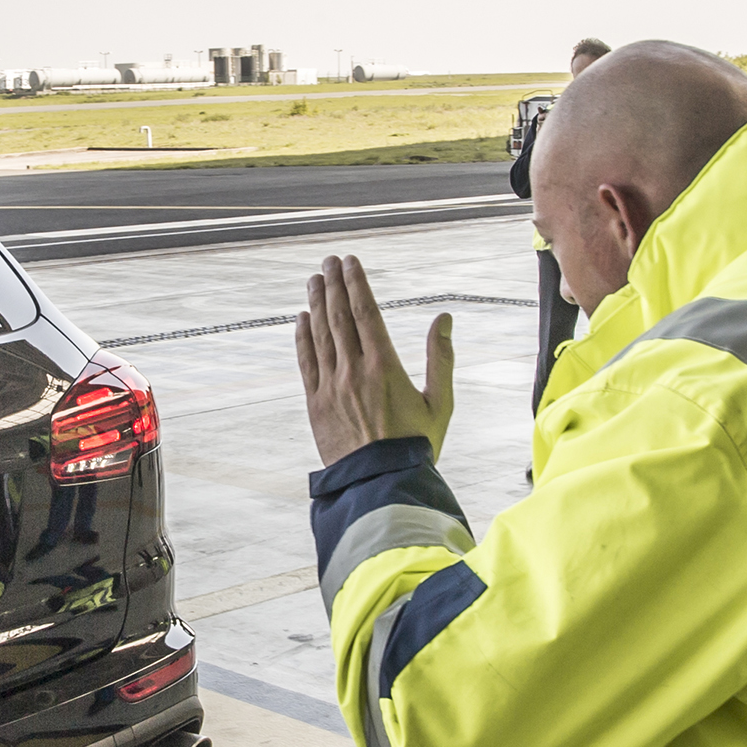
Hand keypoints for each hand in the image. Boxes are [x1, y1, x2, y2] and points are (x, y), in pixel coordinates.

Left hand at [295, 254, 454, 467]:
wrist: (382, 485)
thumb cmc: (416, 446)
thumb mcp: (440, 403)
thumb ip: (441, 358)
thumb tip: (444, 319)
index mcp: (385, 367)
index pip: (366, 312)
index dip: (356, 283)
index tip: (351, 262)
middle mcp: (354, 372)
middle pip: (339, 317)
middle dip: (334, 285)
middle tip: (329, 261)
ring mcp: (331, 387)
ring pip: (320, 335)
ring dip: (316, 304)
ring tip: (315, 280)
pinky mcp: (316, 404)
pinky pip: (306, 363)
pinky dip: (303, 337)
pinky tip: (301, 319)